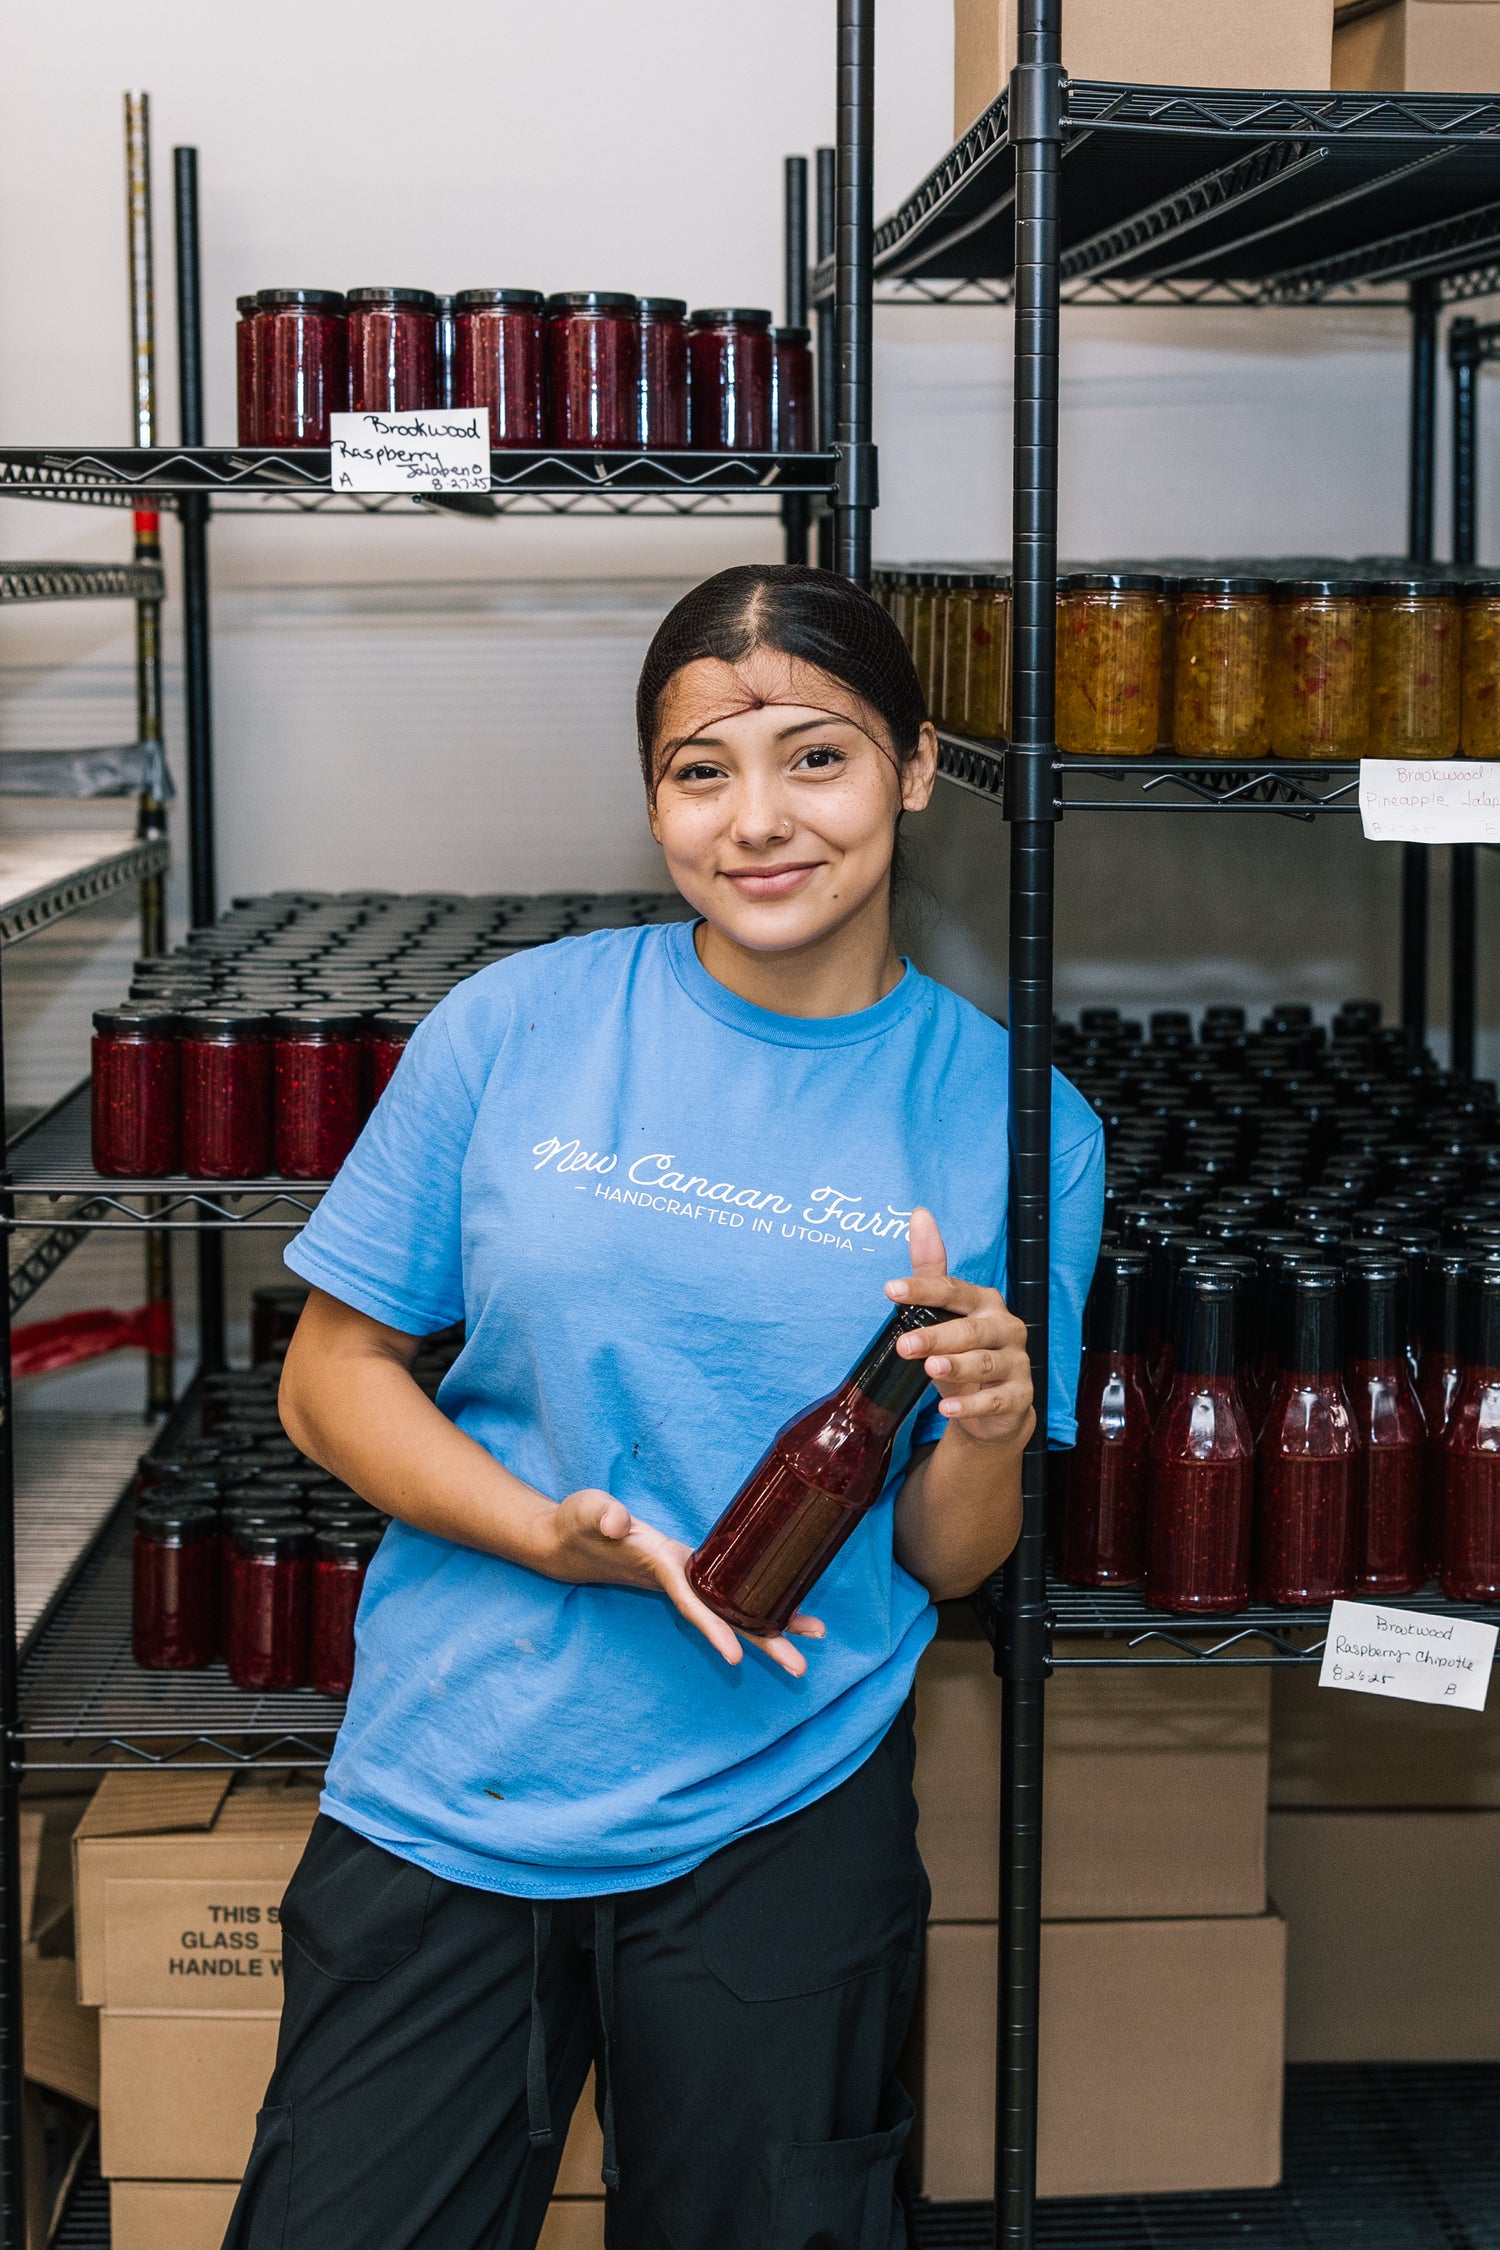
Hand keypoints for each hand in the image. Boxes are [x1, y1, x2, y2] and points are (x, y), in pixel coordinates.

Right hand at [543, 1489, 824, 1678]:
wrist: (571, 1540)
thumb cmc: (580, 1523)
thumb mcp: (587, 1510)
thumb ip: (602, 1515)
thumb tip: (615, 1523)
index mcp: (658, 1567)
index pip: (691, 1602)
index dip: (713, 1628)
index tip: (735, 1657)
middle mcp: (678, 1580)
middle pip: (725, 1619)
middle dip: (763, 1642)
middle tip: (801, 1669)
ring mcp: (686, 1578)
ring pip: (733, 1608)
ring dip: (772, 1625)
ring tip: (815, 1634)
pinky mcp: (690, 1569)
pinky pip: (729, 1592)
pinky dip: (757, 1600)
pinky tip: (786, 1606)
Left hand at [886, 1208, 1034, 1450]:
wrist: (996, 1406)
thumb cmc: (965, 1352)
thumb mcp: (944, 1313)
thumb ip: (930, 1272)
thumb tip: (920, 1215)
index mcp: (984, 1303)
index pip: (953, 1290)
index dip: (922, 1289)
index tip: (891, 1290)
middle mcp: (1005, 1328)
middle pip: (970, 1330)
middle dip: (936, 1337)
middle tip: (904, 1344)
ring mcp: (1016, 1362)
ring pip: (984, 1363)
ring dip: (956, 1367)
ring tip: (930, 1369)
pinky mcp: (1020, 1395)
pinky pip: (996, 1400)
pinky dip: (971, 1405)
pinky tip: (948, 1408)